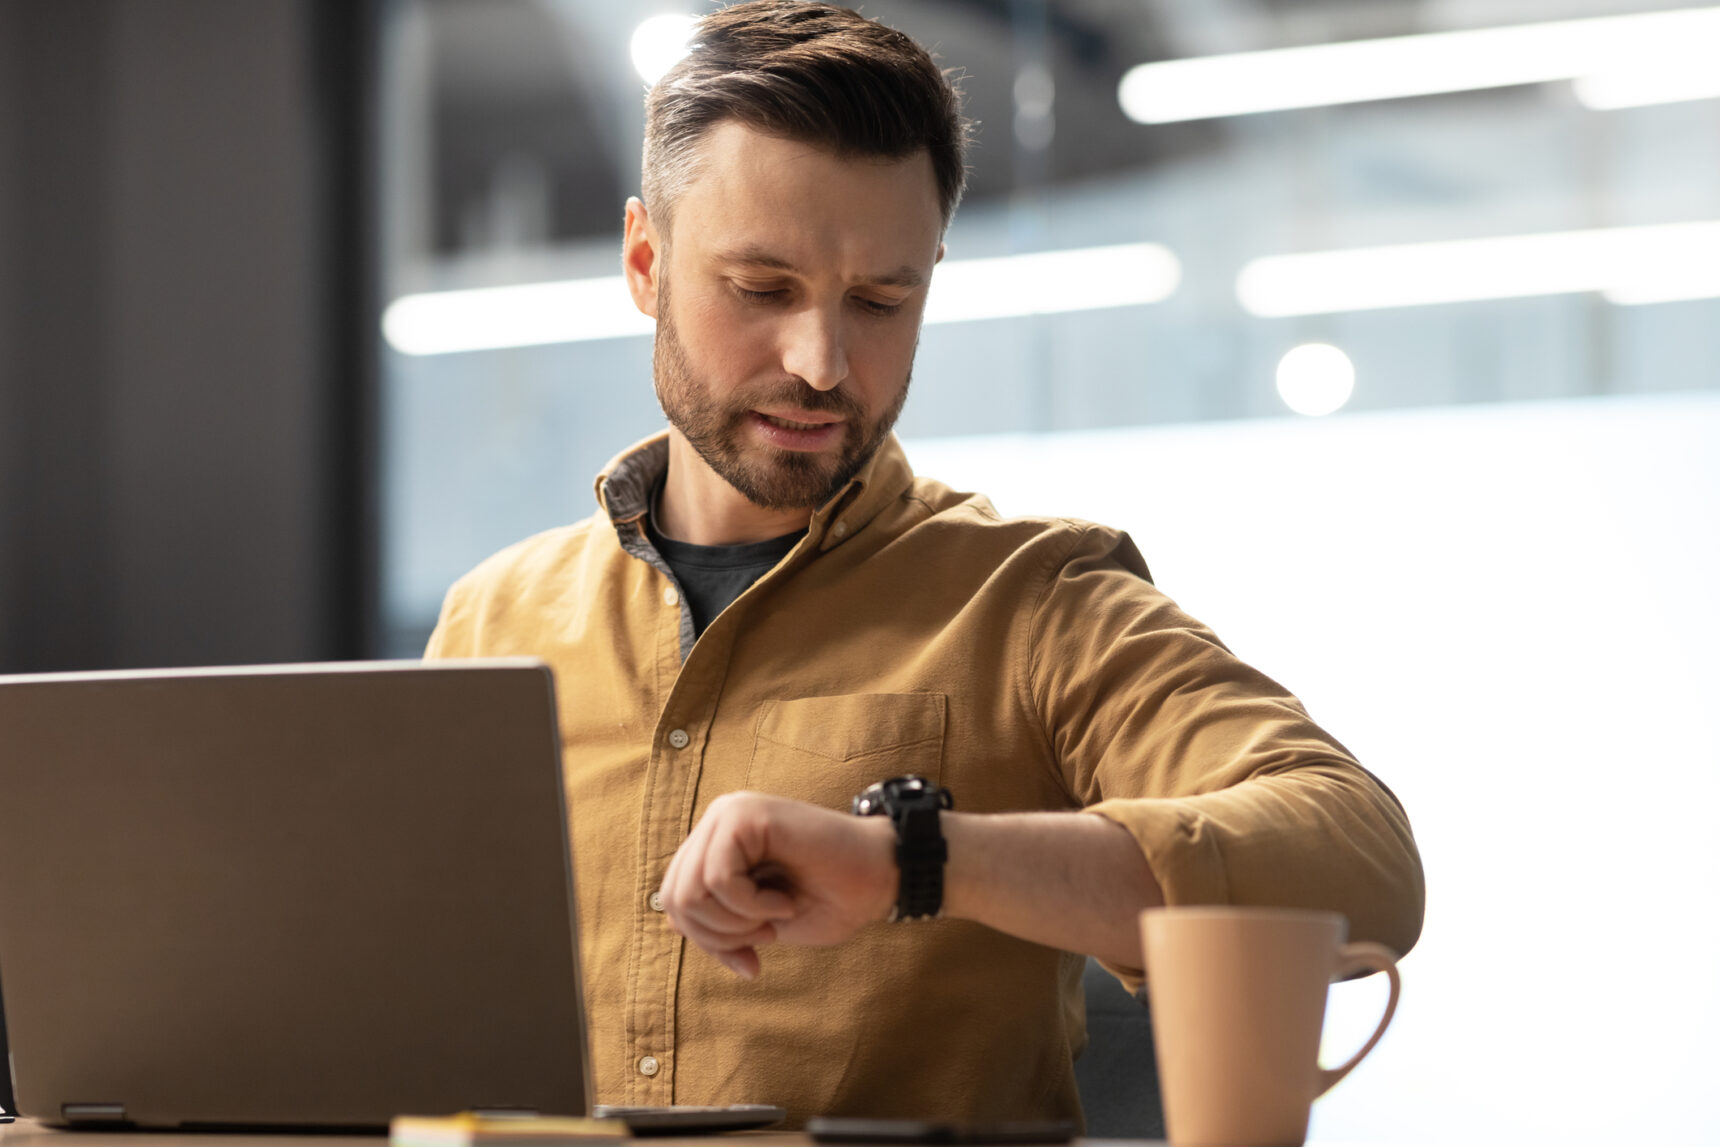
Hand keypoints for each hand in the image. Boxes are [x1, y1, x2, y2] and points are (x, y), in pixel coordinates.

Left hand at [659, 791, 896, 978]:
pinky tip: (783, 899)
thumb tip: (673, 927)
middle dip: (718, 937)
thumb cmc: (829, 899)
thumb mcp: (759, 924)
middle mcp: (717, 822)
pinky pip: (719, 880)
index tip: (749, 958)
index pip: (673, 900)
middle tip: (765, 935)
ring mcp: (730, 813)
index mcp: (717, 844)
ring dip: (738, 923)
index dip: (705, 940)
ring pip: (691, 891)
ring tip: (777, 914)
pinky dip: (752, 906)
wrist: (881, 879)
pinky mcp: (747, 814)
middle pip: (673, 898)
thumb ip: (717, 920)